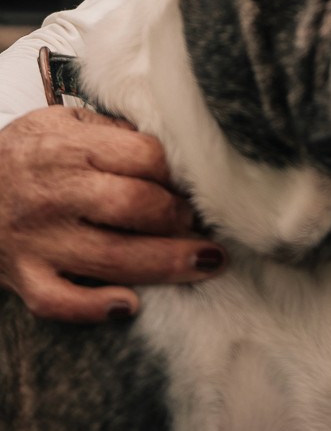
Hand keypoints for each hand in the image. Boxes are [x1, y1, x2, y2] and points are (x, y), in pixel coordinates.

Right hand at [0, 105, 225, 322]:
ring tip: (206, 263)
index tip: (199, 182)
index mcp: (68, 148)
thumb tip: (173, 149)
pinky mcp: (22, 277)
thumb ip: (113, 132)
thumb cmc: (25, 153)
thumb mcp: (62, 122)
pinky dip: (96, 308)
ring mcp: (37, 240)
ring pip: (112, 258)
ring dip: (167, 264)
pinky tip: (131, 306)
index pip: (143, 157)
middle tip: (204, 223)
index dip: (179, 173)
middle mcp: (53, 194)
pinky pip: (61, 302)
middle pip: (134, 208)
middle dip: (180, 218)